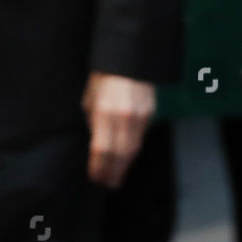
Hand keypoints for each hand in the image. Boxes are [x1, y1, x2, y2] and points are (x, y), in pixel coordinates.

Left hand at [82, 72, 154, 188]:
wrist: (129, 57)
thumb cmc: (104, 77)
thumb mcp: (90, 99)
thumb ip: (94, 123)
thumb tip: (97, 145)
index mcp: (105, 111)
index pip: (101, 149)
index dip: (98, 167)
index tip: (95, 178)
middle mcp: (124, 116)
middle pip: (119, 154)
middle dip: (113, 171)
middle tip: (109, 184)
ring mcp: (140, 115)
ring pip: (133, 149)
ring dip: (124, 166)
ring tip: (118, 178)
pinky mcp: (150, 113)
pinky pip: (140, 137)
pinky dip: (132, 151)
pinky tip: (127, 159)